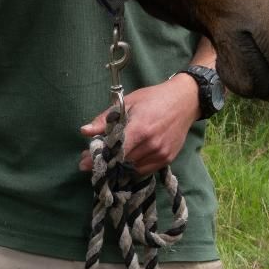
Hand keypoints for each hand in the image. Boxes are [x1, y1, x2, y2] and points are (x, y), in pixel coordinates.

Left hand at [78, 75, 198, 175]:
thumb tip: (84, 131)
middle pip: (121, 163)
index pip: (115, 151)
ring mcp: (161, 154)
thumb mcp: (128, 103)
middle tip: (90, 161)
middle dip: (104, 163)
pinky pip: (144, 170)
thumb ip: (105, 119)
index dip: (98, 158)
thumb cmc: (154, 98)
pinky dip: (132, 168)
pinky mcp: (167, 159)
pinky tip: (124, 161)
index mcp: (140, 129)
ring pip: (132, 169)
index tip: (83, 162)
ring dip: (118, 168)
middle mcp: (151, 145)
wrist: (185, 101)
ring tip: (106, 161)